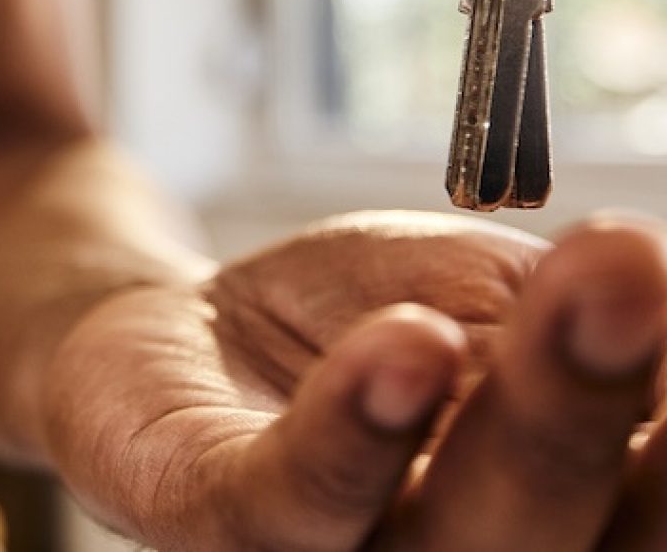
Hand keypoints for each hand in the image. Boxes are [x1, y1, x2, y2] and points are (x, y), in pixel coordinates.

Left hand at [42, 212, 666, 549]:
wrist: (186, 334)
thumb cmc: (356, 329)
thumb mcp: (487, 298)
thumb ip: (575, 323)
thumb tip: (663, 297)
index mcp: (555, 519)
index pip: (648, 502)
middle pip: (575, 525)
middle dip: (607, 405)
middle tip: (638, 279)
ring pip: (457, 528)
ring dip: (525, 415)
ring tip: (569, 308)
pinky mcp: (227, 527)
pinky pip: (299, 493)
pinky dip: (358, 426)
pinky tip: (404, 349)